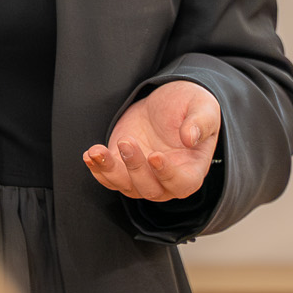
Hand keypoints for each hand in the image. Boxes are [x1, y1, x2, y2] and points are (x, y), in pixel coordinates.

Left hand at [83, 80, 220, 201]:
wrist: (166, 103)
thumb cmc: (191, 106)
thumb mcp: (203, 106)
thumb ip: (200, 121)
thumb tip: (190, 137)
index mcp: (192, 169)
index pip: (183, 184)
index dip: (168, 175)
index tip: (155, 156)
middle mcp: (167, 181)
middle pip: (150, 189)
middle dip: (136, 168)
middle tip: (127, 142)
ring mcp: (144, 177)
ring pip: (126, 187)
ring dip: (110, 171)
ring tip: (98, 151)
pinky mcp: (123, 168)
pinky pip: (109, 178)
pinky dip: (98, 169)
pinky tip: (90, 154)